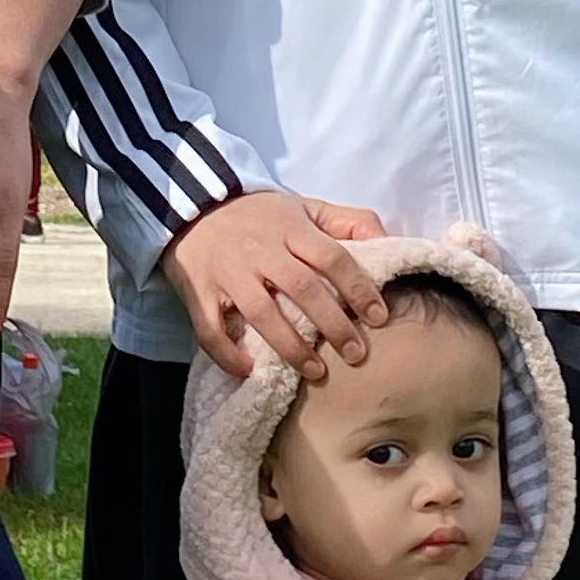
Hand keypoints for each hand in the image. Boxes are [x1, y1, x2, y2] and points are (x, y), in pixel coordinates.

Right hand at [167, 190, 389, 380]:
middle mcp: (260, 250)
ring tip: (317, 372)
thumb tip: (387, 240)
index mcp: (290, 228)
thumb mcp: (305, 207)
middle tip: (357, 354)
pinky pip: (210, 329)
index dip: (358, 287)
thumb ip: (348, 221)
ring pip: (261, 313)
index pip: (332, 257)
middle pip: (302, 288)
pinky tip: (250, 371)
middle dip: (332, 324)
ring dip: (291, 346)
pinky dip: (228, 354)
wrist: (193, 206)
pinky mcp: (199, 292)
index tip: (379, 316)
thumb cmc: (260, 216)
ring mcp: (228, 273)